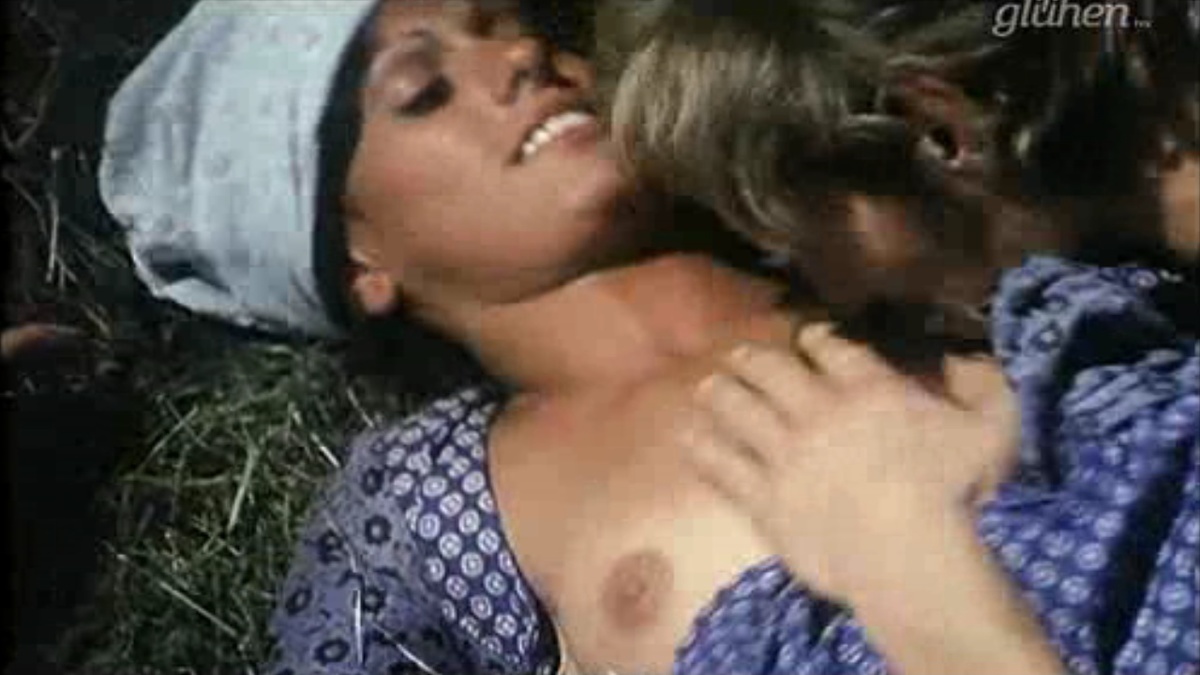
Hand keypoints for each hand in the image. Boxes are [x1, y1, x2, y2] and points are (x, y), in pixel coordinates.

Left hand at [680, 322, 1017, 602]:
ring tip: (706, 387)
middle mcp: (818, 410)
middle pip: (773, 372)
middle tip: (736, 353)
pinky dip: (703, 448)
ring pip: (740, 411)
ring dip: (721, 394)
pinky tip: (688, 438)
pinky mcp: (764, 496)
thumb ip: (984, 384)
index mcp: (870, 389)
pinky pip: (723, 466)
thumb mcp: (995, 427)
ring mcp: (785, 452)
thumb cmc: (957, 491)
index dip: (816, 338)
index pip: (835, 350)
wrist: (906, 550)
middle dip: (752, 358)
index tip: (805, 334)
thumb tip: (964, 358)